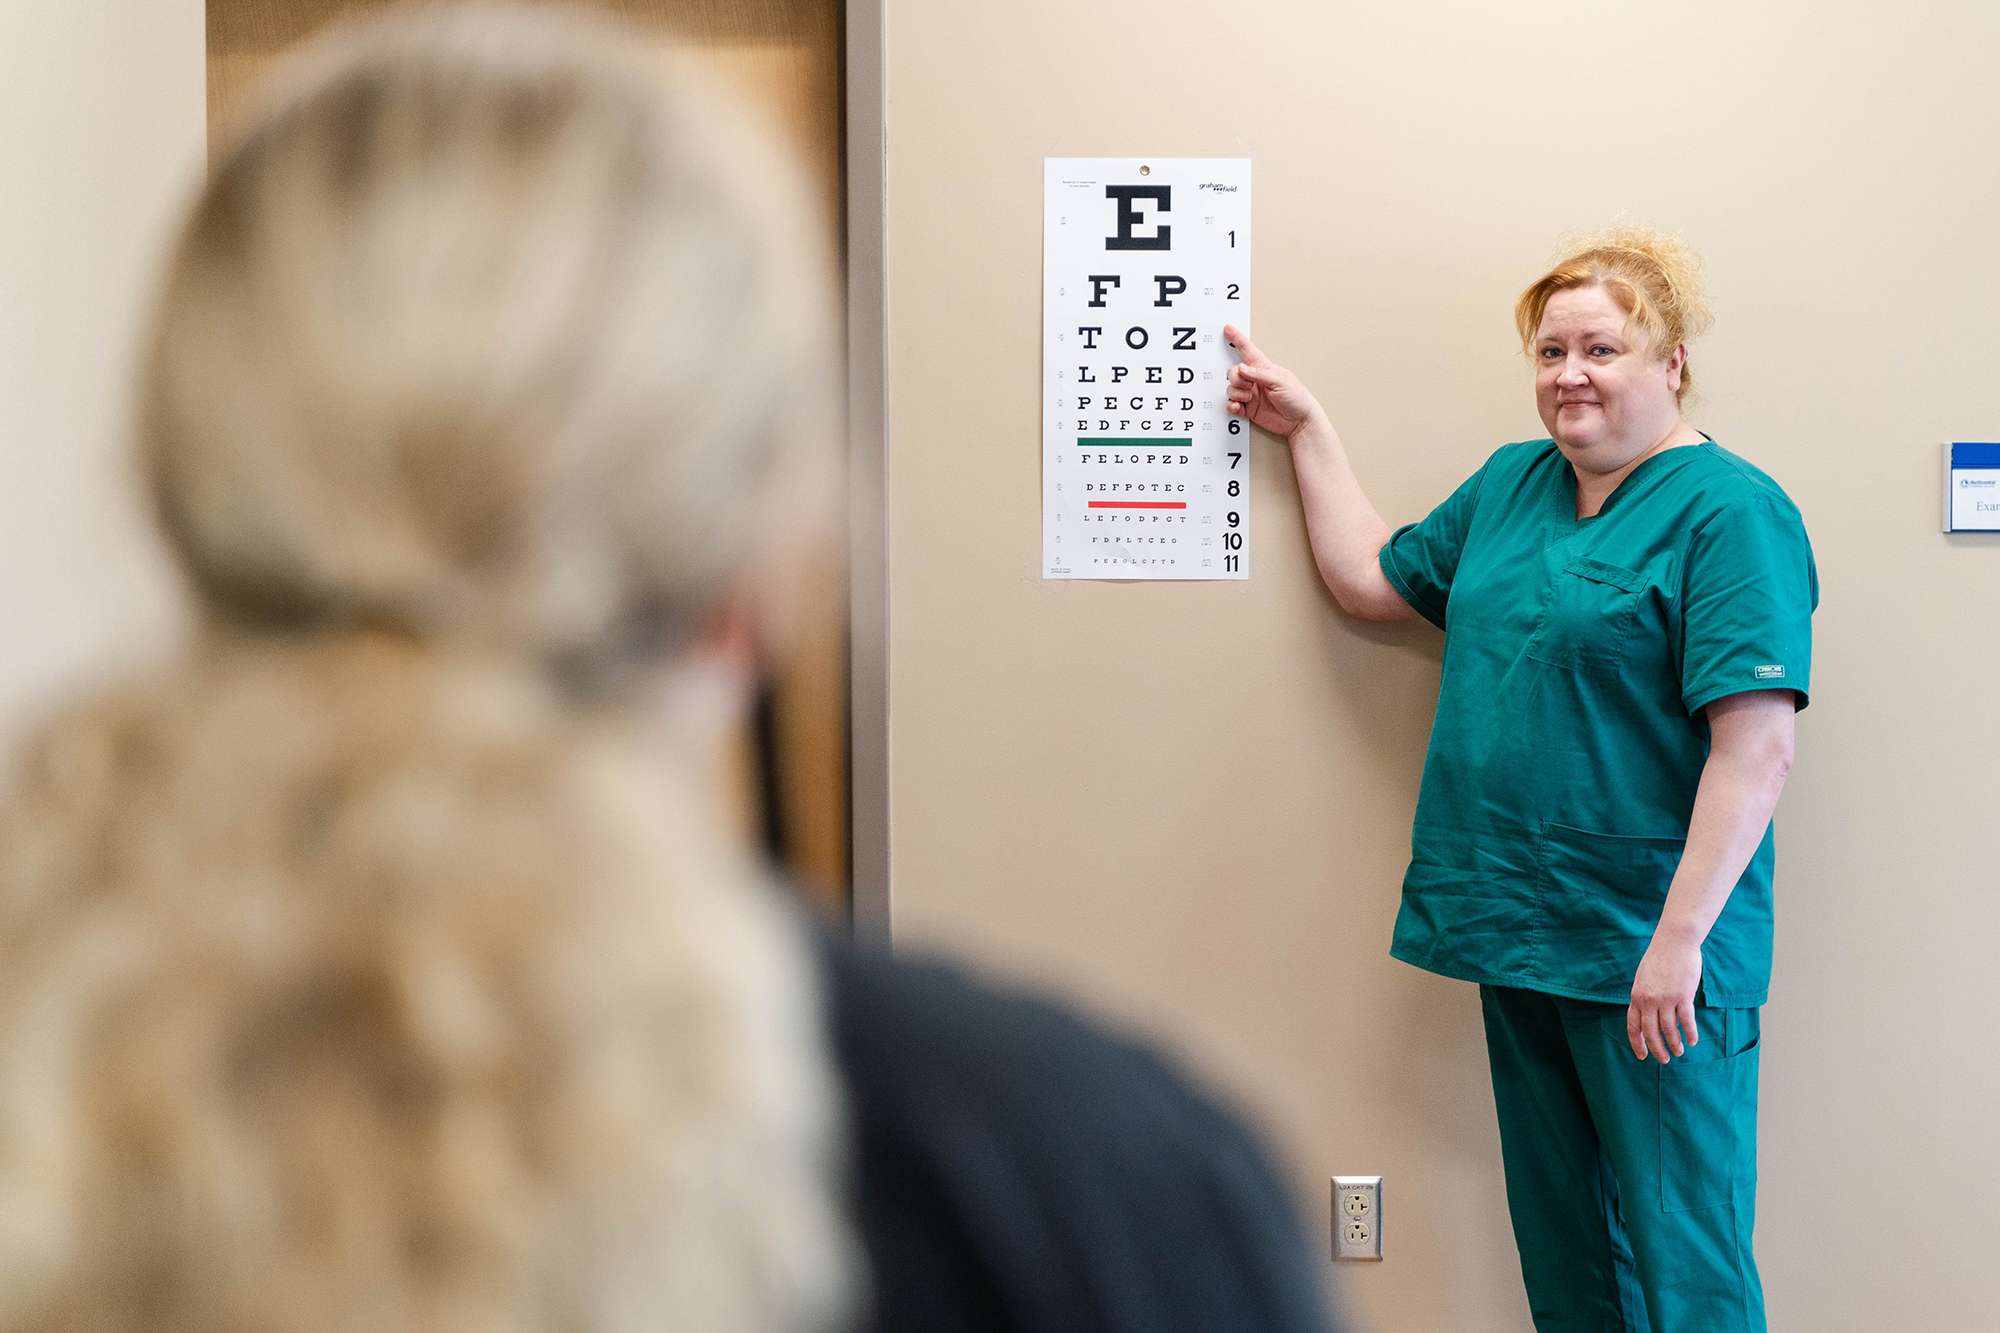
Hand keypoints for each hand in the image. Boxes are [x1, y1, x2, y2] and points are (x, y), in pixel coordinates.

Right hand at [1222, 325, 1325, 440]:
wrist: (1299, 422)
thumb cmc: (1297, 398)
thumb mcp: (1280, 380)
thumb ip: (1259, 374)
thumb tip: (1241, 368)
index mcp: (1264, 368)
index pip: (1248, 350)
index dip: (1237, 339)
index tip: (1228, 329)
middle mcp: (1255, 380)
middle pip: (1234, 372)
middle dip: (1236, 378)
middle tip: (1248, 385)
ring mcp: (1251, 394)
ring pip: (1231, 388)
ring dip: (1237, 393)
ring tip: (1249, 398)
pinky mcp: (1248, 409)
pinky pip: (1232, 404)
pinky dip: (1232, 405)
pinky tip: (1239, 406)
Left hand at [1627, 936, 1702, 1062]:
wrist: (1674, 942)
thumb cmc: (1660, 958)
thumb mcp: (1643, 978)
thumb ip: (1644, 996)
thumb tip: (1646, 1014)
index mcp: (1637, 996)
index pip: (1633, 1026)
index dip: (1637, 1043)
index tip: (1642, 1055)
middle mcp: (1649, 1000)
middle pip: (1651, 1032)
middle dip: (1657, 1049)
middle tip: (1664, 1059)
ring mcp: (1666, 999)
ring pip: (1669, 1030)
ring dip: (1675, 1044)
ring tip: (1680, 1052)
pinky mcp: (1683, 996)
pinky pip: (1686, 1020)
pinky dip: (1690, 1033)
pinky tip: (1693, 1041)